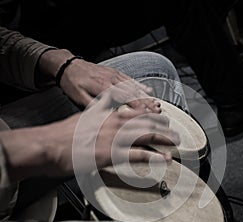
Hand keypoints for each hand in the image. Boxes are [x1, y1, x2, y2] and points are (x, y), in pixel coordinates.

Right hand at [0, 99, 178, 180]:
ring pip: (147, 135)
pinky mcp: (112, 155)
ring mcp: (115, 138)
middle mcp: (115, 123)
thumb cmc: (63, 134)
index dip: (153, 114)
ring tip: (175, 142)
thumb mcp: (83, 115)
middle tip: (174, 132)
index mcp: (108, 114)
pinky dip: (154, 157)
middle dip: (164, 127)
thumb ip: (99, 110)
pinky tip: (164, 159)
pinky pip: (139, 155)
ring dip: (164, 139)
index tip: (162, 117)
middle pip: (147, 122)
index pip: (137, 111)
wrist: (48, 145)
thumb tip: (108, 106)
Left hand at [38, 49, 159, 111]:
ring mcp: (114, 75)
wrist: (67, 65)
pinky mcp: (114, 73)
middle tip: (157, 111)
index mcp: (103, 87)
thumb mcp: (79, 98)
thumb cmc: (72, 83)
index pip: (125, 98)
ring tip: (156, 104)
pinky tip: (148, 90)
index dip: (137, 107)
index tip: (147, 114)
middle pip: (133, 93)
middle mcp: (111, 80)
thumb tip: (108, 116)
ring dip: (146, 96)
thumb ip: (95, 107)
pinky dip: (139, 85)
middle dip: (147, 103)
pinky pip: (130, 79)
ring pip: (134, 86)